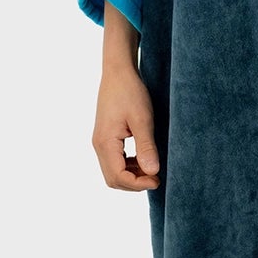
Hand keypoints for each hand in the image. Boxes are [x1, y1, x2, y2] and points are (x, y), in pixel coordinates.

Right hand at [92, 64, 160, 191]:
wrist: (118, 73)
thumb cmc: (130, 92)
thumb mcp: (142, 119)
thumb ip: (146, 146)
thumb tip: (152, 172)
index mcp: (105, 143)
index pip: (118, 177)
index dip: (138, 184)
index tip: (158, 180)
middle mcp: (99, 146)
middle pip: (113, 179)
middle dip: (134, 183)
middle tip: (156, 178)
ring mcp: (101, 142)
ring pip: (113, 172)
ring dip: (132, 176)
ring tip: (152, 168)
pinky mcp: (105, 138)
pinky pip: (114, 161)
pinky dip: (129, 166)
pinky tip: (144, 159)